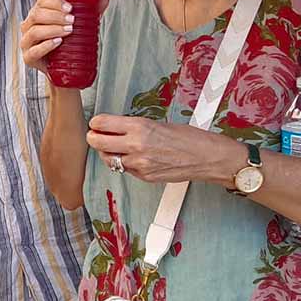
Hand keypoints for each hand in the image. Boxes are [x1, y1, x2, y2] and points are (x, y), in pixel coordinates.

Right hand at [21, 0, 109, 75]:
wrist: (63, 70)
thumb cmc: (67, 45)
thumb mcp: (79, 26)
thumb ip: (90, 13)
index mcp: (38, 14)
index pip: (42, 1)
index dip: (55, 2)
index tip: (70, 7)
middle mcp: (28, 26)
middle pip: (37, 14)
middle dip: (56, 16)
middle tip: (72, 20)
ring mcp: (26, 42)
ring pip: (35, 31)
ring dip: (53, 29)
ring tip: (69, 31)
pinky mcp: (28, 58)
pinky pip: (34, 50)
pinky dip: (46, 45)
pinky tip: (58, 42)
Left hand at [86, 114, 245, 184]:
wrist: (207, 158)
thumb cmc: (188, 138)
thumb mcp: (158, 123)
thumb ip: (134, 127)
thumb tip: (115, 128)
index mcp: (140, 127)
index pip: (101, 123)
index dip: (96, 123)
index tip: (96, 123)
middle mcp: (136, 145)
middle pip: (97, 142)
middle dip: (94, 138)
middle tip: (96, 136)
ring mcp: (139, 164)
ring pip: (108, 159)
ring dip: (107, 153)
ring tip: (114, 148)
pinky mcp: (144, 177)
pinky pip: (125, 170)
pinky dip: (124, 164)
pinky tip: (133, 158)